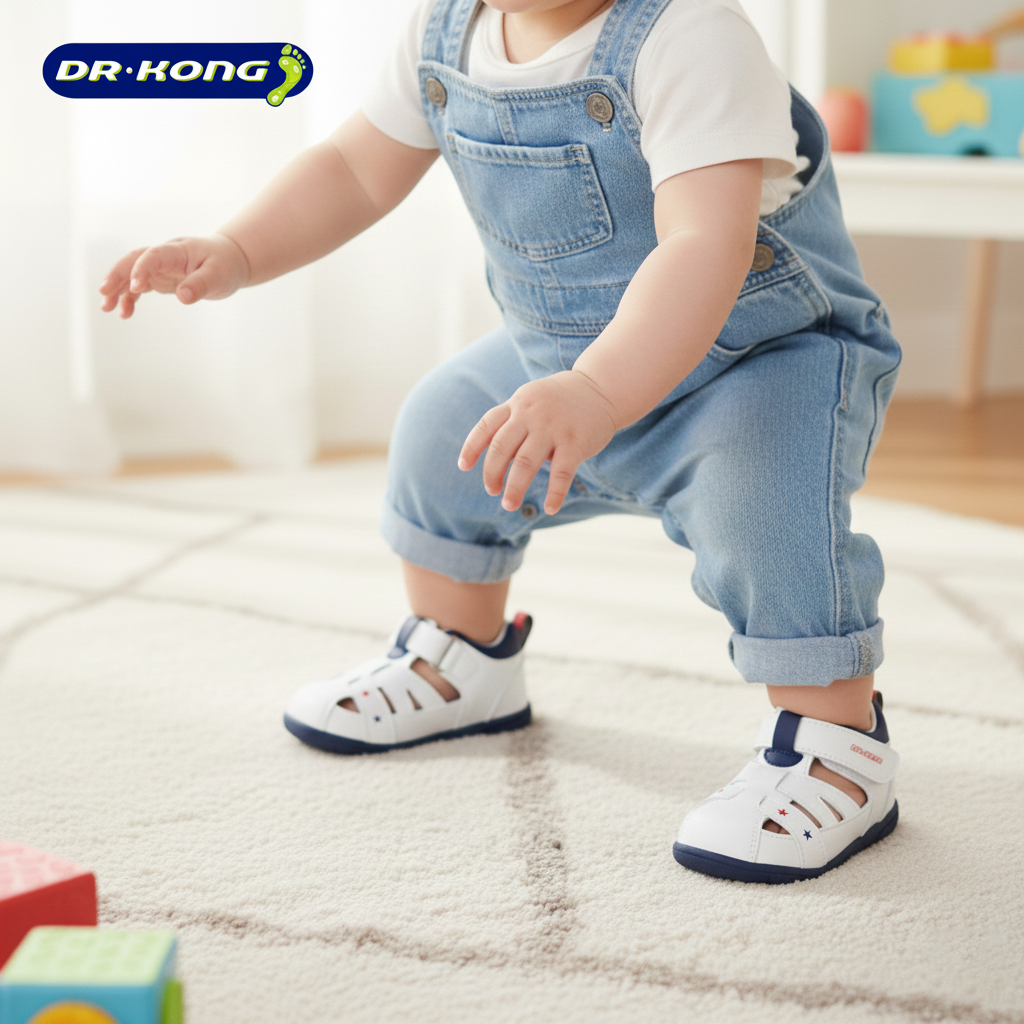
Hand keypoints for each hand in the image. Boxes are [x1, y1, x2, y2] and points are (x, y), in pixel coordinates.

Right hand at [98, 234, 249, 318]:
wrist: (229, 259)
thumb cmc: (225, 264)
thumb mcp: (218, 275)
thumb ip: (201, 284)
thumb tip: (183, 296)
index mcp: (177, 250)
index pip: (153, 256)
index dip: (142, 269)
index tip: (136, 287)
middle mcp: (164, 256)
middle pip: (133, 260)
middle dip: (117, 275)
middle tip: (104, 293)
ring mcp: (159, 267)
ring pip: (131, 274)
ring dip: (117, 289)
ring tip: (107, 308)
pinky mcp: (159, 278)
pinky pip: (139, 287)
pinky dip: (129, 298)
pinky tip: (124, 313)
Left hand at [458, 370, 618, 514]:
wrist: (602, 387)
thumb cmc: (561, 400)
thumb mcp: (532, 401)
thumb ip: (514, 424)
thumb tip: (497, 461)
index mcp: (517, 404)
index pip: (486, 426)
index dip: (472, 447)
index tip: (464, 467)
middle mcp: (531, 414)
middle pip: (501, 448)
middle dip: (492, 474)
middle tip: (492, 491)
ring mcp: (553, 428)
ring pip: (525, 464)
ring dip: (514, 488)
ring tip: (509, 504)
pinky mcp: (575, 442)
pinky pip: (561, 473)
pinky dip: (555, 494)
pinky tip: (550, 508)